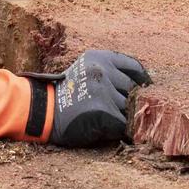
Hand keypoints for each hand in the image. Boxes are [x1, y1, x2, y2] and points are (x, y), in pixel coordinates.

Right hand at [31, 50, 151, 145]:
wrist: (41, 111)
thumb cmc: (64, 95)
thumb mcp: (85, 71)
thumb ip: (108, 73)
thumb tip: (140, 85)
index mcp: (100, 58)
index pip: (133, 66)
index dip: (142, 80)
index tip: (147, 89)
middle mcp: (103, 71)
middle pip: (133, 89)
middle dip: (129, 102)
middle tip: (121, 111)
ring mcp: (104, 91)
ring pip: (129, 108)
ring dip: (123, 117)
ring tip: (108, 121)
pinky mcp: (104, 111)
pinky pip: (123, 124)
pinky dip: (118, 130)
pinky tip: (107, 130)